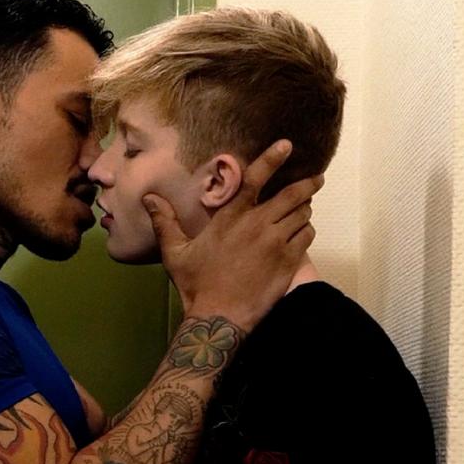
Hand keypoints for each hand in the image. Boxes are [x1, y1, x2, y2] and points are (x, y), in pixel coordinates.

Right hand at [144, 139, 321, 330]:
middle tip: (314, 180)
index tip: (287, 145)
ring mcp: (277, 242)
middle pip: (292, 194)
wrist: (220, 317)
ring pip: (302, 214)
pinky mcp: (289, 261)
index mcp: (231, 217)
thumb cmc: (196, 284)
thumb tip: (149, 198)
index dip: (273, 158)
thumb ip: (165, 222)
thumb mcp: (175, 252)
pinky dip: (305, 231)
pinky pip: (307, 236)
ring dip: (304, 210)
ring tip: (302, 210)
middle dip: (306, 185)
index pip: (255, 179)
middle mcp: (258, 224)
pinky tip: (300, 234)